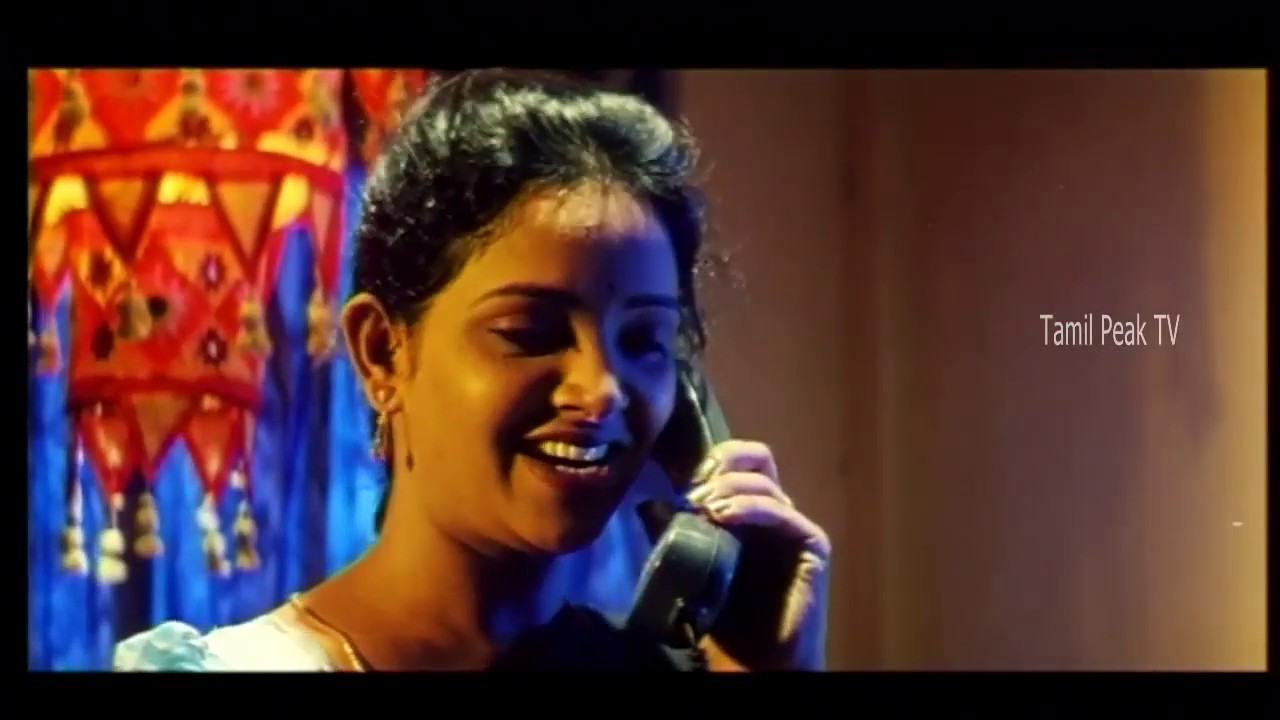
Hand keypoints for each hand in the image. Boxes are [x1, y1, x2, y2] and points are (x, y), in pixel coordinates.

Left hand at [684, 439, 830, 670]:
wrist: (757, 660)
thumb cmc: (727, 618)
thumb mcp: (690, 566)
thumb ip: (672, 533)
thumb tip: (647, 503)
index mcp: (747, 511)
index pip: (735, 463)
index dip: (711, 462)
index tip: (681, 480)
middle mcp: (773, 512)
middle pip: (757, 458)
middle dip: (722, 463)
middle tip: (694, 488)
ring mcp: (793, 525)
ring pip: (764, 482)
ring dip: (728, 488)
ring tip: (701, 507)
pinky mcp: (811, 543)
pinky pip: (781, 511)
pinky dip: (750, 507)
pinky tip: (724, 515)